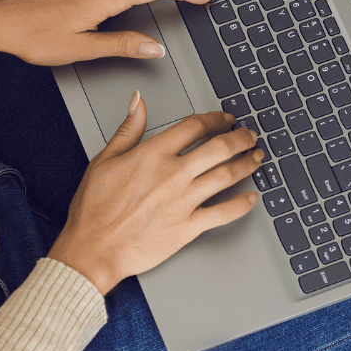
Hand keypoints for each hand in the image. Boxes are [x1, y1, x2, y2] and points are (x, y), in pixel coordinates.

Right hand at [45, 96, 261, 293]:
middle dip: (240, 138)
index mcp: (153, 154)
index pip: (195, 126)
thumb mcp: (104, 160)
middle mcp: (173, 175)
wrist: (93, 249)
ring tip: (256, 158)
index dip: (215, 119)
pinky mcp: (188, 228)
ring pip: (227, 175)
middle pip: (219, 147)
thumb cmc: (94, 209)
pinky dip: (242, 205)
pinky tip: (251, 198)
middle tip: (249, 136)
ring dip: (247, 164)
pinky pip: (224, 213)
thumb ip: (127, 129)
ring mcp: (184, 201)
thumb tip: (138, 102)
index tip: (224, 119)